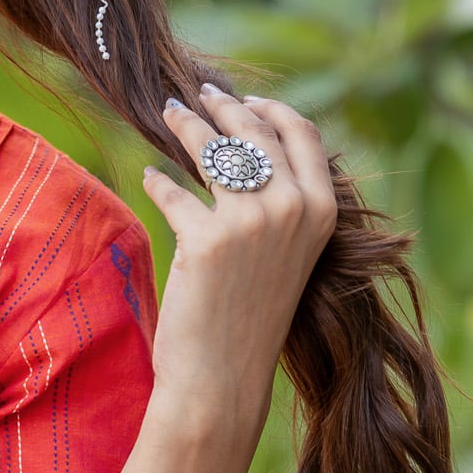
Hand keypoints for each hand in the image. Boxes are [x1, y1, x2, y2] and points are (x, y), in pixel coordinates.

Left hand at [142, 85, 337, 443]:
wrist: (224, 376)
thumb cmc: (251, 316)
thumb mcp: (285, 252)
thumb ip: (279, 203)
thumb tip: (244, 149)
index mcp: (322, 209)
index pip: (300, 133)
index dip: (268, 108)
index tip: (243, 98)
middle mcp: (294, 207)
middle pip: (253, 131)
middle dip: (222, 106)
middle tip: (196, 95)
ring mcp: (251, 221)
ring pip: (212, 148)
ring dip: (185, 125)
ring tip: (168, 113)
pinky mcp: (206, 237)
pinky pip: (172, 191)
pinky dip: (157, 181)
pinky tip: (149, 177)